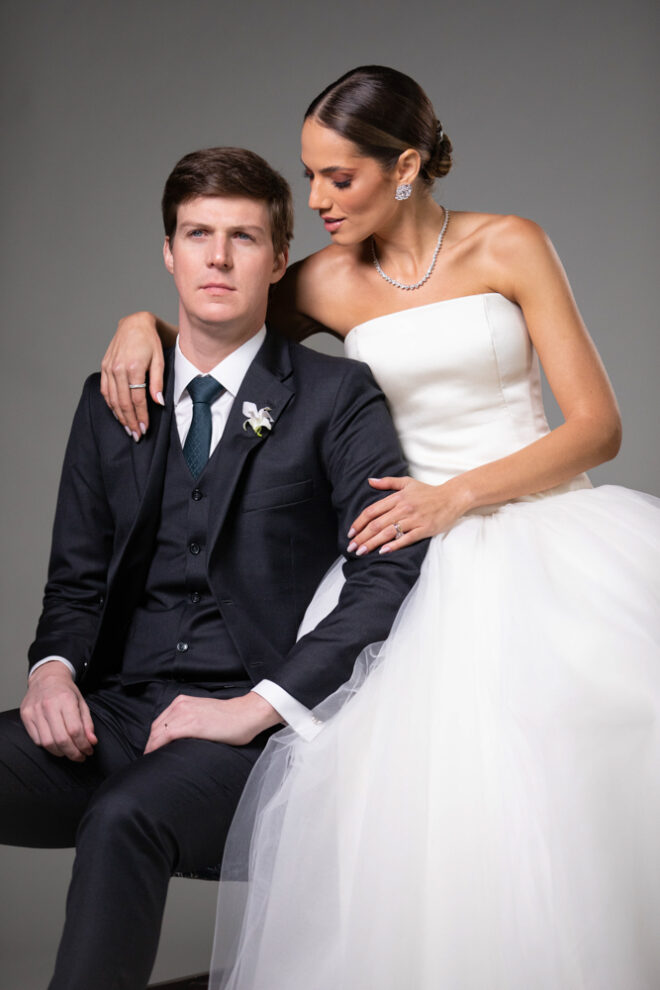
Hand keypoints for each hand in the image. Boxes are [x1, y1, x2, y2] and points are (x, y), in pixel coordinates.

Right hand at [20, 662, 96, 761]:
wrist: (46, 677)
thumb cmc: (66, 691)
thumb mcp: (82, 702)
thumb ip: (87, 723)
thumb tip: (92, 742)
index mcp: (65, 700)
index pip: (75, 730)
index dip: (83, 744)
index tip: (88, 751)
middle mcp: (48, 705)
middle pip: (61, 739)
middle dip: (73, 753)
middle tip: (80, 757)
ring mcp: (35, 711)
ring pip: (47, 742)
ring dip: (61, 752)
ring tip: (69, 752)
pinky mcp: (26, 716)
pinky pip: (37, 740)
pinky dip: (48, 746)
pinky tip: (56, 745)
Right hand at [100, 311, 164, 439]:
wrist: (134, 324)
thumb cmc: (150, 342)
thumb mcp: (159, 361)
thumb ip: (158, 383)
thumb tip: (158, 403)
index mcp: (133, 367)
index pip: (137, 399)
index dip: (141, 416)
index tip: (144, 428)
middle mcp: (118, 368)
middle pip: (123, 402)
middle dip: (130, 421)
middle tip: (136, 435)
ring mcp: (108, 368)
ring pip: (112, 399)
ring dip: (120, 416)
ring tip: (128, 428)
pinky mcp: (104, 367)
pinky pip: (105, 390)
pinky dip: (111, 404)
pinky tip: (118, 414)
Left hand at [144, 692, 282, 753]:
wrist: (246, 714)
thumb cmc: (229, 718)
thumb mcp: (202, 713)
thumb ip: (188, 720)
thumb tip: (176, 739)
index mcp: (182, 702)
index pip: (159, 723)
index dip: (153, 738)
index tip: (153, 751)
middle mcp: (180, 705)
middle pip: (155, 728)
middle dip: (151, 744)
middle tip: (151, 759)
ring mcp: (185, 714)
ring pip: (157, 733)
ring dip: (152, 747)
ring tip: (153, 761)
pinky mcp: (191, 724)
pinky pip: (165, 737)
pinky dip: (157, 747)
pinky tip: (156, 756)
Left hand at [347, 475, 471, 554]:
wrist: (452, 497)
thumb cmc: (428, 491)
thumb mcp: (407, 482)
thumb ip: (387, 482)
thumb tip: (369, 481)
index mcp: (397, 497)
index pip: (372, 511)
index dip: (359, 522)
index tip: (350, 533)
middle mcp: (404, 508)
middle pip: (377, 524)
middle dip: (362, 537)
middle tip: (351, 547)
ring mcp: (414, 519)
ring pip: (388, 532)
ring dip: (372, 543)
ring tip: (361, 552)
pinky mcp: (425, 528)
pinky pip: (406, 538)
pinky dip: (394, 545)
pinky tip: (383, 551)